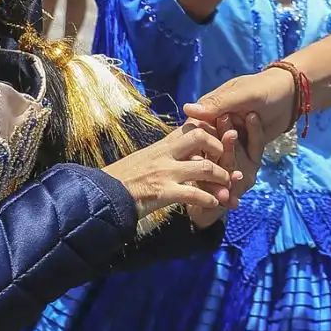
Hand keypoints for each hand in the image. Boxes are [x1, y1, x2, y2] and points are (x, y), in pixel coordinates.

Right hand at [102, 121, 241, 219]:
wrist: (101, 196)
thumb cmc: (124, 179)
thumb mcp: (146, 158)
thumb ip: (166, 153)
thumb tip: (186, 151)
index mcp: (162, 144)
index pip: (191, 126)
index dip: (211, 130)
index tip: (224, 139)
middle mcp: (164, 153)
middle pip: (201, 136)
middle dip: (220, 148)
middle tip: (228, 161)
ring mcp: (164, 172)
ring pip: (205, 167)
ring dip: (221, 178)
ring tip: (228, 187)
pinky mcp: (162, 192)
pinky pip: (194, 194)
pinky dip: (208, 199)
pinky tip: (214, 204)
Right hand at [185, 67, 296, 189]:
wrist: (293, 94)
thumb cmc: (266, 89)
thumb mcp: (243, 96)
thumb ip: (218, 104)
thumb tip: (186, 109)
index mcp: (211, 109)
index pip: (196, 130)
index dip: (195, 146)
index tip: (196, 163)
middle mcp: (217, 124)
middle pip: (209, 147)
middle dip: (212, 165)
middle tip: (215, 181)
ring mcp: (232, 136)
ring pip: (224, 156)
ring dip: (224, 172)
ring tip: (229, 187)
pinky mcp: (246, 146)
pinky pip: (241, 159)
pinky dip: (239, 171)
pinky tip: (239, 184)